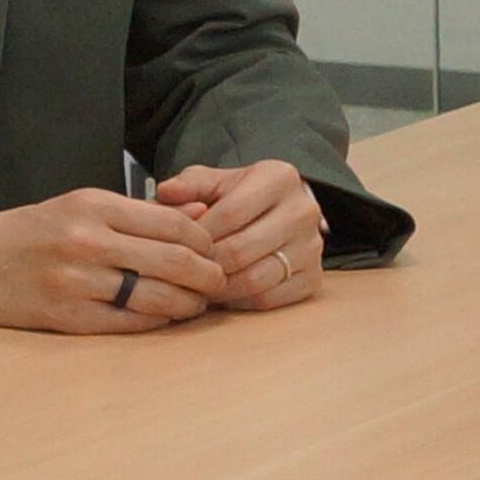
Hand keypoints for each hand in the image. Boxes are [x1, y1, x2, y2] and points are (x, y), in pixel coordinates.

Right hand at [0, 188, 220, 333]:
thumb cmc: (32, 232)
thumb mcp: (82, 206)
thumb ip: (140, 212)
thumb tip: (201, 214)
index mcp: (93, 205)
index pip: (174, 223)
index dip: (205, 241)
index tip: (214, 250)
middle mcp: (87, 240)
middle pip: (175, 260)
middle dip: (209, 275)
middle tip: (219, 282)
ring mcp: (77, 282)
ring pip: (158, 297)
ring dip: (189, 303)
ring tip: (197, 303)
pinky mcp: (68, 317)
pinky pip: (130, 323)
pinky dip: (157, 322)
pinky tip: (166, 317)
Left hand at [149, 160, 328, 311]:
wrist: (281, 211)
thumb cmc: (242, 196)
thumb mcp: (216, 181)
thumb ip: (189, 184)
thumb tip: (165, 194)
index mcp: (280, 178)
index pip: (229, 214)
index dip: (198, 235)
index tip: (177, 245)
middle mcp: (303, 211)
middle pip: (241, 251)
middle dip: (206, 265)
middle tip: (183, 271)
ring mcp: (312, 247)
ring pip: (255, 280)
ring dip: (219, 287)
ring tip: (199, 283)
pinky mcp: (313, 278)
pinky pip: (268, 300)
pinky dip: (239, 301)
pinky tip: (224, 292)